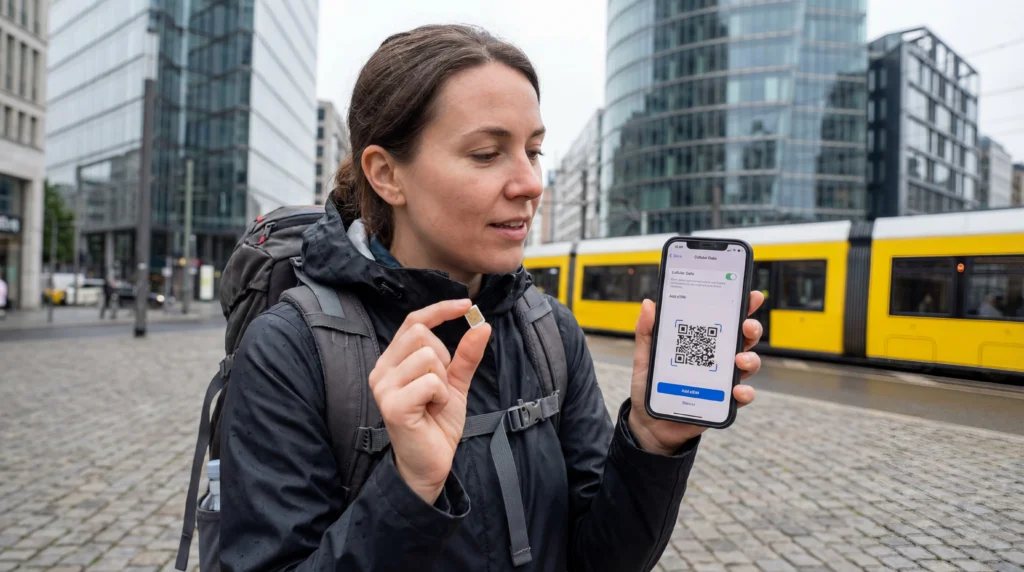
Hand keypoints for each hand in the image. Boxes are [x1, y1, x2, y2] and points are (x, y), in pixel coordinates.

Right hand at [368, 299, 491, 503]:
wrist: (431, 464)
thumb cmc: (437, 423)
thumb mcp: (455, 383)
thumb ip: (466, 355)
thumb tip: (482, 324)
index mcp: (393, 361)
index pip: (413, 321)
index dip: (440, 309)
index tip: (466, 305)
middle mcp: (382, 370)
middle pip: (421, 334)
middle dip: (443, 358)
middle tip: (440, 388)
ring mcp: (383, 387)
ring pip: (428, 356)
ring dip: (442, 381)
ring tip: (434, 402)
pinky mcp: (392, 405)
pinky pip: (430, 382)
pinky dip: (442, 396)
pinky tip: (433, 411)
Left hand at [627, 291, 764, 454]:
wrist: (648, 423)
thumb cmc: (650, 387)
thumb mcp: (645, 357)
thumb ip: (646, 332)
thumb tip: (648, 304)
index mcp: (701, 343)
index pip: (725, 321)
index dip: (741, 307)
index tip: (750, 296)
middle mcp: (716, 358)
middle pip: (743, 339)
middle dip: (751, 329)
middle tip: (746, 326)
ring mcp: (722, 380)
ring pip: (748, 364)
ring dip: (750, 359)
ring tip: (739, 359)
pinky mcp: (723, 402)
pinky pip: (742, 396)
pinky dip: (745, 392)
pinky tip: (737, 390)